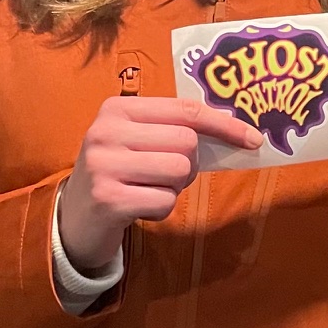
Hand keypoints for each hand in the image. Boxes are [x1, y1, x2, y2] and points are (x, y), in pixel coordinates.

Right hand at [58, 97, 260, 269]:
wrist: (73, 218)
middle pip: (186, 142)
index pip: (186, 110)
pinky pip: (166, 202)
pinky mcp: (108, 199)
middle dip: (188, 164)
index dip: (225, 125)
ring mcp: (104, 164)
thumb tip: (240, 132)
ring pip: (179, 171)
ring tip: (147, 189)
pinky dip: (161, 209)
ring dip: (174, 188)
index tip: (253, 139)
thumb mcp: (137, 141)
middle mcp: (106, 131)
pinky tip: (137, 207)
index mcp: (117, 108)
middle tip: (163, 175)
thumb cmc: (119, 173)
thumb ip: (175, 129)